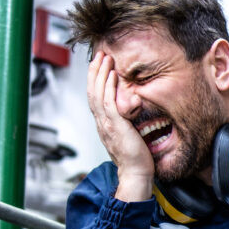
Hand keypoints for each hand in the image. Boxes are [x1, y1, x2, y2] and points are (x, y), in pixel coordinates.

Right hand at [87, 50, 152, 200]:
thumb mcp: (127, 136)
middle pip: (93, 91)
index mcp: (103, 125)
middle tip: (100, 55)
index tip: (99, 66)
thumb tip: (129, 112)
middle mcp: (102, 123)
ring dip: (101, 74)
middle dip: (95, 71)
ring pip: (98, 93)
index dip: (95, 80)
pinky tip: (112, 74)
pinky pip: (109, 102)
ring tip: (105, 58)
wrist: (135, 174)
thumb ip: (125, 123)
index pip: (95, 97)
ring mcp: (107, 124)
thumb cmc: (135, 159)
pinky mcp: (116, 126)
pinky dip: (109, 86)